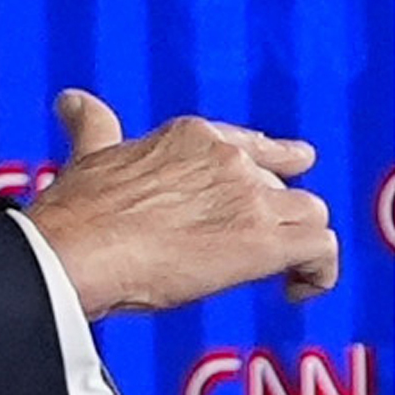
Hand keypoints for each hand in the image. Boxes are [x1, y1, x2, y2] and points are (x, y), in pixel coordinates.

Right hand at [26, 90, 337, 318]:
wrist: (77, 250)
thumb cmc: (79, 213)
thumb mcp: (89, 153)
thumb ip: (92, 125)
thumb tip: (71, 102)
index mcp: (193, 137)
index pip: (254, 145)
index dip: (275, 164)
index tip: (283, 177)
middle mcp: (229, 161)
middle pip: (283, 187)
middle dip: (276, 220)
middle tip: (259, 251)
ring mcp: (249, 199)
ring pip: (312, 213)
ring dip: (303, 245)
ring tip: (285, 274)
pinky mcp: (262, 241)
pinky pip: (322, 249)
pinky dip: (319, 272)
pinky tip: (297, 291)